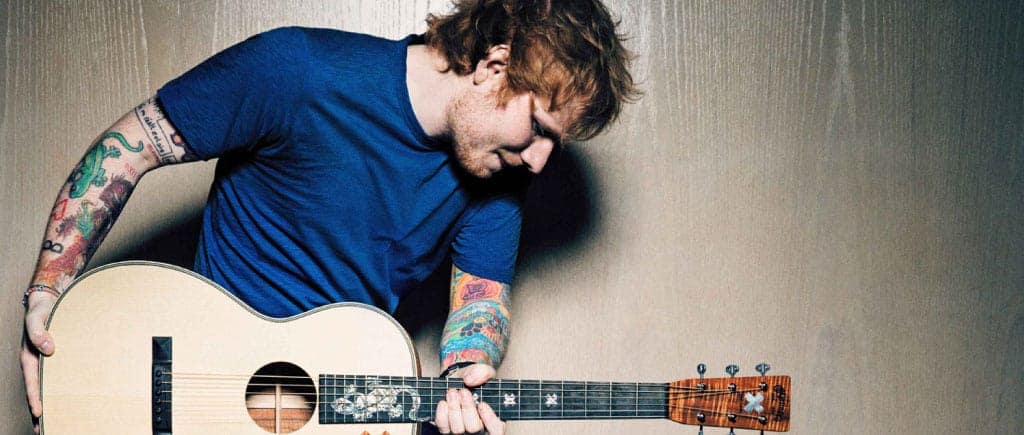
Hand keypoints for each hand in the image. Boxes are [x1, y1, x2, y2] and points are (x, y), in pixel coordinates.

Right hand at [21, 292, 57, 434]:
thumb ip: (39, 331)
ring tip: (59, 420)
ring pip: (49, 385)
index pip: (32, 380)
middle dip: (40, 408)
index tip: (39, 412)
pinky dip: (62, 388)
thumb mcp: (38, 316)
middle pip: (38, 389)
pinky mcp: (58, 358)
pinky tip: (69, 398)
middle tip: (45, 428)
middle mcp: (38, 361)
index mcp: (30, 355)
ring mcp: (47, 361)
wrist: (50, 300)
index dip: (35, 396)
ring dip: (52, 402)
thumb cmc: (43, 309)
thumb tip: (47, 348)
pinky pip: (59, 375)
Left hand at [434, 363, 505, 434]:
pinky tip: (443, 402)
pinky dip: (442, 414)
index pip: (497, 430)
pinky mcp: (447, 429)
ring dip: (454, 409)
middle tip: (463, 391)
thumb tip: (470, 380)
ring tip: (452, 392)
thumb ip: (482, 372)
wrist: (457, 382)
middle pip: (474, 429)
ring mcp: (462, 431)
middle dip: (467, 409)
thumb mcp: (482, 371)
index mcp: (493, 419)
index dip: (490, 420)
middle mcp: (478, 429)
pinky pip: (443, 427)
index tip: (482, 404)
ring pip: (458, 429)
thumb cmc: (473, 380)